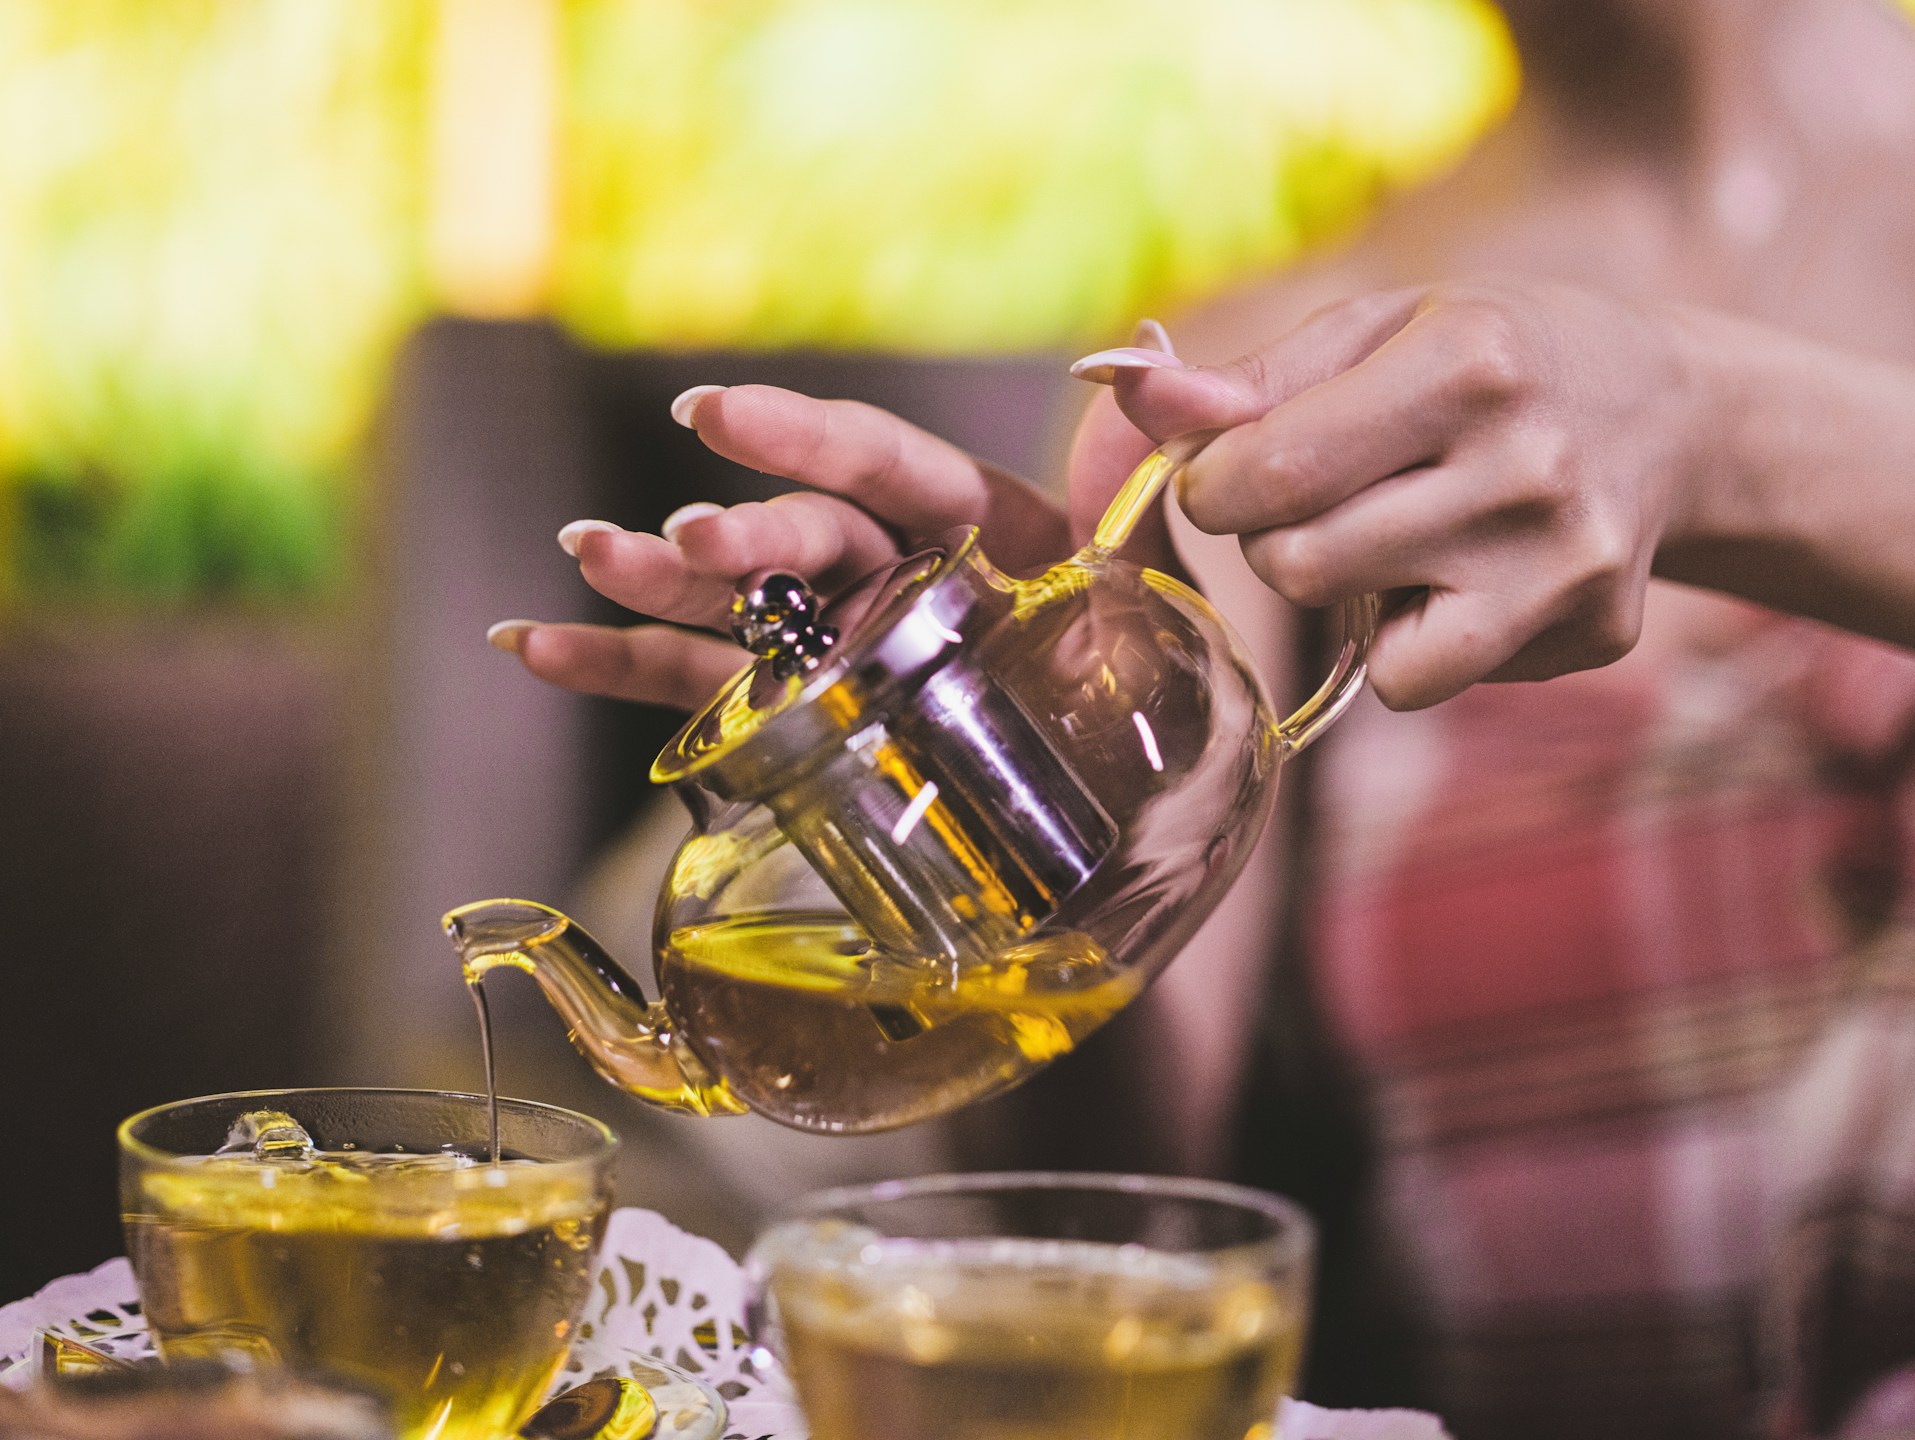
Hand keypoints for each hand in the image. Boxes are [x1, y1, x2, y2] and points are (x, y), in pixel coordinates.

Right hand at [487, 365, 1175, 708]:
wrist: (1130, 837)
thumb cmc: (1149, 705)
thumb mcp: (1156, 591)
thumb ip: (1140, 483)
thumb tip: (1152, 352)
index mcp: (980, 522)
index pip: (884, 462)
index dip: (802, 440)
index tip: (716, 418)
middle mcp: (897, 570)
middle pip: (803, 536)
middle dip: (738, 535)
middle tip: (687, 543)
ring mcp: (837, 641)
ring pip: (731, 603)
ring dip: (652, 580)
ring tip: (589, 558)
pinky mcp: (793, 714)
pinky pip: (698, 686)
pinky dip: (616, 667)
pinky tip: (536, 644)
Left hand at [1076, 279, 1709, 708]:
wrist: (1674, 413)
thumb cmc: (1494, 359)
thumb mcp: (1381, 328)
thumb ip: (1250, 376)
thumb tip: (1128, 388)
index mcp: (1469, 362)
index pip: (1270, 469)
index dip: (1214, 484)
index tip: (1232, 468)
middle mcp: (1529, 467)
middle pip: (1299, 564)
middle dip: (1277, 537)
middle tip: (1327, 494)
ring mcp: (1567, 565)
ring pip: (1359, 639)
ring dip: (1341, 591)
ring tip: (1395, 530)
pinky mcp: (1591, 635)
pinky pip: (1424, 681)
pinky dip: (1411, 645)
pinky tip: (1455, 579)